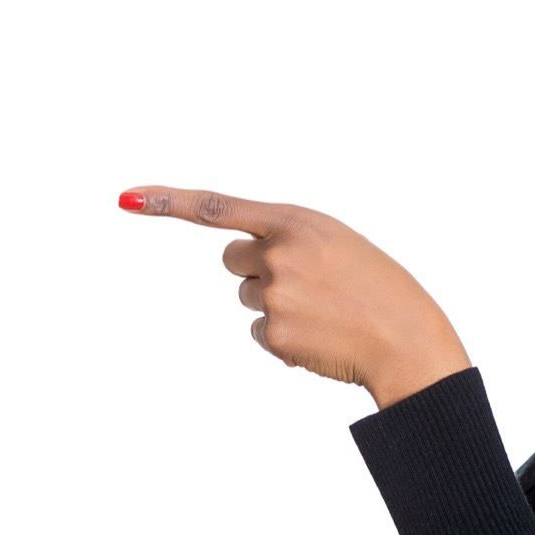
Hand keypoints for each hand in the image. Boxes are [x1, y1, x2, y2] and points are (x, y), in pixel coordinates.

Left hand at [119, 186, 471, 408]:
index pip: (218, 207)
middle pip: (232, 260)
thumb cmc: (377, 285)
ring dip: (277, 304)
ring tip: (324, 310)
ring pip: (247, 298)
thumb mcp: (335, 241)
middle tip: (307, 282)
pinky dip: (285, 336)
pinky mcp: (275, 334)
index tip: (127, 198)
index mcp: (297, 221)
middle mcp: (279, 253)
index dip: (168, 201)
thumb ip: (288, 238)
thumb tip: (241, 261)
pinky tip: (320, 336)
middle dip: (258, 270)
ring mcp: (275, 295)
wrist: (407, 337)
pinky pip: (260, 332)